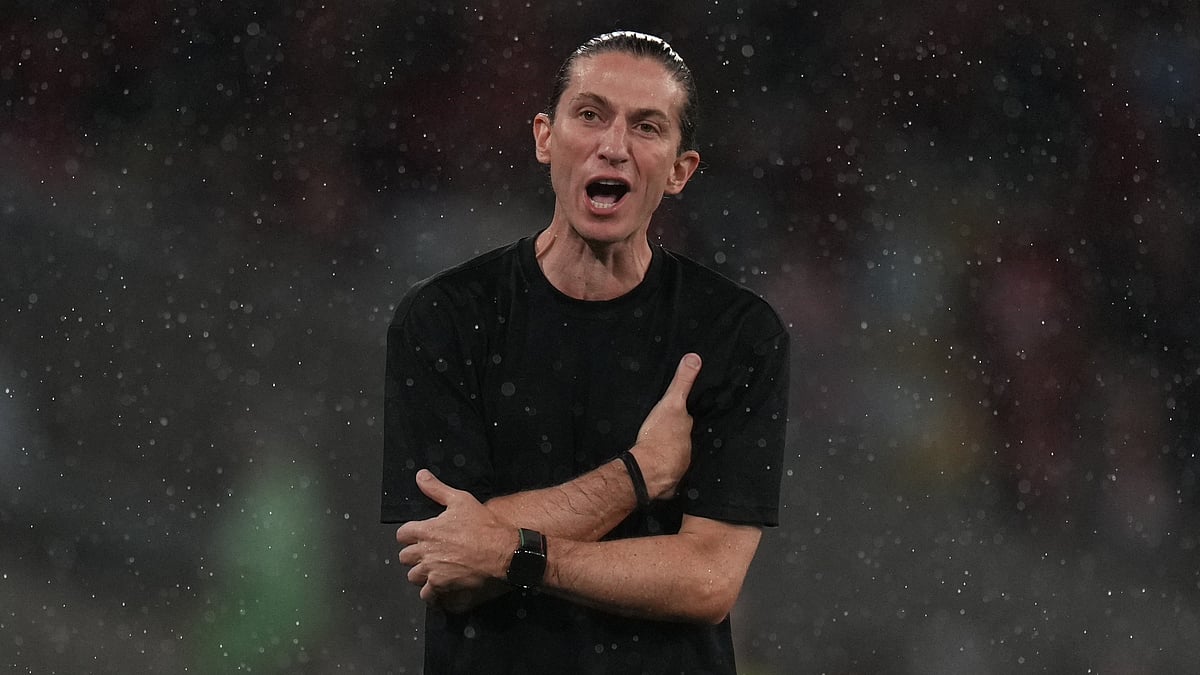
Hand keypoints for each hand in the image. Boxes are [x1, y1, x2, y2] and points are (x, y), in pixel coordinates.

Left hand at [395, 470, 513, 611]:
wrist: (501, 550)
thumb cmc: (483, 525)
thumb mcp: (460, 500)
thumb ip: (436, 489)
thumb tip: (420, 476)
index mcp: (426, 530)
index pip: (401, 535)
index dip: (409, 535)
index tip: (419, 537)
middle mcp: (425, 551)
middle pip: (404, 557)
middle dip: (414, 555)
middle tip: (428, 554)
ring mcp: (432, 569)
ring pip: (413, 576)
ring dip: (421, 574)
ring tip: (433, 570)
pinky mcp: (441, 585)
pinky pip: (426, 594)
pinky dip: (430, 593)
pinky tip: (438, 588)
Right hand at [630, 353, 701, 499]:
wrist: (649, 469)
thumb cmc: (660, 436)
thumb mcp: (671, 403)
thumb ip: (683, 381)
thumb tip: (695, 358)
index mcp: (687, 432)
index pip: (687, 423)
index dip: (683, 420)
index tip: (679, 418)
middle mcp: (687, 451)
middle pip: (683, 442)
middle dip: (677, 439)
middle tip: (666, 434)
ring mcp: (679, 468)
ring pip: (676, 460)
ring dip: (670, 457)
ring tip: (661, 452)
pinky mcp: (669, 484)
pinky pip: (667, 479)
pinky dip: (663, 475)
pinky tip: (657, 472)